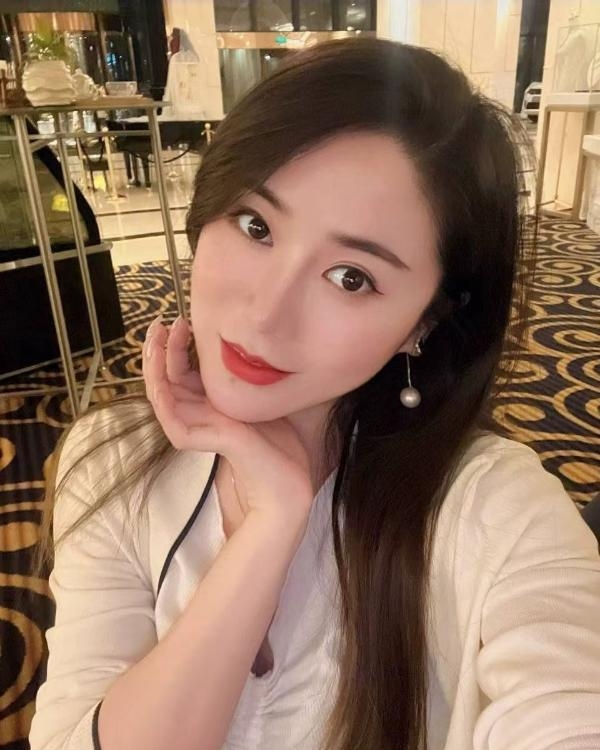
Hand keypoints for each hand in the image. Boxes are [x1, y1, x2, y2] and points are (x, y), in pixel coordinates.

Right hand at [142, 315, 314, 528]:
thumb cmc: (283, 445)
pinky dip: (162, 399)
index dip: (177, 347)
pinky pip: (172, 420)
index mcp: (211, 405)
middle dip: (160, 350)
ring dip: (155, 367)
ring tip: (155, 339)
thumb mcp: (264, 400)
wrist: (289, 484)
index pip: (183, 372)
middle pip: (167, 378)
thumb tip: (250, 344)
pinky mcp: (199, 443)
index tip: (180, 321)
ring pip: (162, 395)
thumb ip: (247, 379)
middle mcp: (200, 414)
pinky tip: (160, 380)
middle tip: (158, 323)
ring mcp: (197, 429)